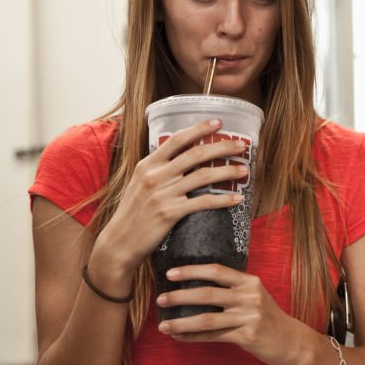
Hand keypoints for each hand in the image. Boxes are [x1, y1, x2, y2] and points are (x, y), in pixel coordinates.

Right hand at [92, 119, 248, 273]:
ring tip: (244, 170)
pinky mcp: (170, 213)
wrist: (119, 243)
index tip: (219, 122)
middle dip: (222, 147)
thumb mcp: (140, 184)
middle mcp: (155, 176)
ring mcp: (162, 194)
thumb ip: (160, 169)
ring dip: (228, 172)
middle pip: (195, 154)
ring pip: (203, 176)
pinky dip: (223, 200)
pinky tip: (237, 199)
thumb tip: (185, 156)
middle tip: (241, 145)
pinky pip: (203, 202)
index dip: (199, 129)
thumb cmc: (133, 213)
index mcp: (148, 165)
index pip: (177, 140)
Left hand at [156, 264, 298, 364]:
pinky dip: (193, 337)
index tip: (170, 273)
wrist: (290, 340)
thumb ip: (232, 290)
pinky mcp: (247, 336)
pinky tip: (179, 337)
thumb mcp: (254, 296)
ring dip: (181, 322)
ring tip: (163, 325)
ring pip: (207, 318)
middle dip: (180, 296)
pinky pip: (213, 337)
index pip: (217, 271)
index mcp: (250, 282)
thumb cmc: (267, 317)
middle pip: (208, 294)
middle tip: (160, 299)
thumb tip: (196, 287)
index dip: (192, 271)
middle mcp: (250, 296)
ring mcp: (249, 317)